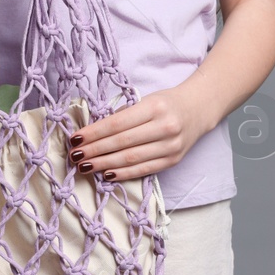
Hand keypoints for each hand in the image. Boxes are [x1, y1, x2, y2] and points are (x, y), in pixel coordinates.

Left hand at [65, 88, 207, 182]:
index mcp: (155, 107)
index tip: (75, 139)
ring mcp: (171, 146)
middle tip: (75, 156)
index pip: (117, 123)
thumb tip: (93, 133)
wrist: (199, 109)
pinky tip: (107, 174)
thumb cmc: (166, 103)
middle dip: (95, 150)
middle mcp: (165, 127)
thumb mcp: (146, 100)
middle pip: (122, 142)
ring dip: (104, 164)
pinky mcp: (173, 160)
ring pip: (131, 158)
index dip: (94, 133)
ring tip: (85, 166)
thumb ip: (124, 115)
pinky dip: (123, 173)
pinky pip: (144, 170)